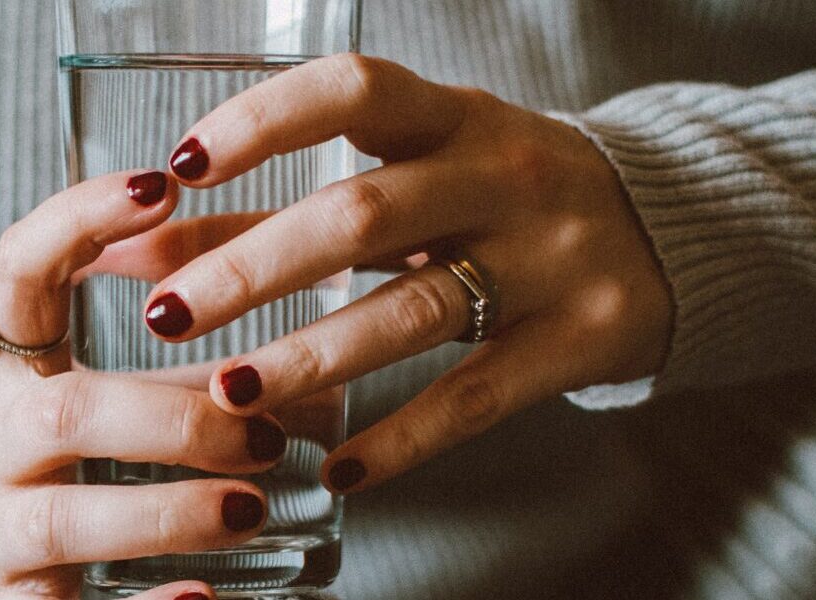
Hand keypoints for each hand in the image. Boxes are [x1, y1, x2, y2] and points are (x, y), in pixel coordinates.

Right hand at [0, 171, 285, 598]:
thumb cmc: (49, 476)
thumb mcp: (95, 411)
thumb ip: (178, 379)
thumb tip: (311, 364)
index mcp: (11, 374)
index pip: (18, 272)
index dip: (78, 220)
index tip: (162, 184)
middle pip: (65, 415)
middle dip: (176, 418)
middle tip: (265, 432)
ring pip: (64, 521)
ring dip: (170, 510)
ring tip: (253, 507)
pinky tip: (205, 599)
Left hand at [145, 54, 672, 492]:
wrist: (668, 228)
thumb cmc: (501, 193)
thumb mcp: (411, 175)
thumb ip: (279, 204)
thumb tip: (147, 245)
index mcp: (454, 117)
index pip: (352, 92)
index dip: (263, 122)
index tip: (182, 165)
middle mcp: (504, 175)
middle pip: (363, 214)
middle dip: (254, 268)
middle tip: (167, 314)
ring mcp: (550, 258)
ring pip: (412, 312)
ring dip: (309, 358)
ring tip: (228, 394)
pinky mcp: (581, 338)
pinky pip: (476, 397)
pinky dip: (400, 438)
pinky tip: (338, 470)